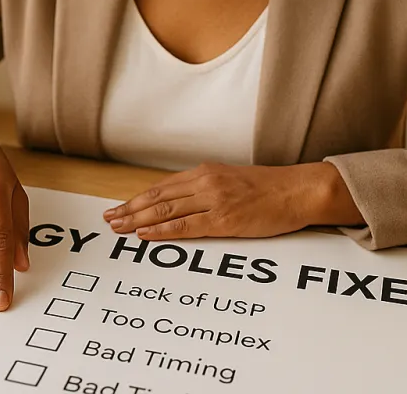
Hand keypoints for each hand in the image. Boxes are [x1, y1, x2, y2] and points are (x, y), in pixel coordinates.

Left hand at [102, 161, 360, 240]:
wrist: (298, 190)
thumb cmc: (270, 189)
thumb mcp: (232, 181)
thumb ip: (207, 188)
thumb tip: (184, 202)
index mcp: (205, 172)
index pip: (161, 187)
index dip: (137, 199)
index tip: (119, 207)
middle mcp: (204, 182)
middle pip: (157, 198)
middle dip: (129, 209)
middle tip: (108, 219)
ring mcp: (213, 200)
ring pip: (165, 211)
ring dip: (137, 220)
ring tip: (117, 228)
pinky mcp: (224, 219)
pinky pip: (185, 227)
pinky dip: (161, 231)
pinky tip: (144, 235)